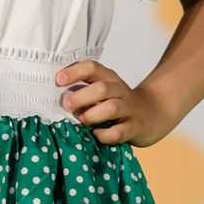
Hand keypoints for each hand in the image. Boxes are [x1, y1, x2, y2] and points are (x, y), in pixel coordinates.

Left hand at [55, 60, 173, 146]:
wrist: (153, 113)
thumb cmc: (118, 102)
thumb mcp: (103, 90)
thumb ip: (82, 90)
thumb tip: (50, 96)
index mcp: (109, 78)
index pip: (92, 68)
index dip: (74, 72)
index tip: (57, 80)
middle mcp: (119, 91)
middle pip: (102, 88)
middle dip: (81, 96)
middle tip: (66, 105)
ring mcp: (129, 109)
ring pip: (111, 108)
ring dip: (92, 115)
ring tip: (82, 120)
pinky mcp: (134, 128)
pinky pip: (119, 132)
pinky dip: (104, 135)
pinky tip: (96, 135)